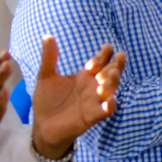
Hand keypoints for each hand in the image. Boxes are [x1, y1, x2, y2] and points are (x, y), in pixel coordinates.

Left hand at [28, 36, 123, 159]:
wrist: (42, 125)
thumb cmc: (47, 101)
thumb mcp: (46, 76)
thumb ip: (49, 57)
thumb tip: (46, 35)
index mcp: (84, 76)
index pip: (100, 61)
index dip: (104, 54)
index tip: (106, 47)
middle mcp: (92, 87)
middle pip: (111, 73)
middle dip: (116, 64)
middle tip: (119, 56)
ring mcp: (93, 101)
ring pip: (110, 89)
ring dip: (113, 82)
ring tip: (111, 74)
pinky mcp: (91, 116)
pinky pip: (104, 111)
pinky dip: (109, 106)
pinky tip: (109, 101)